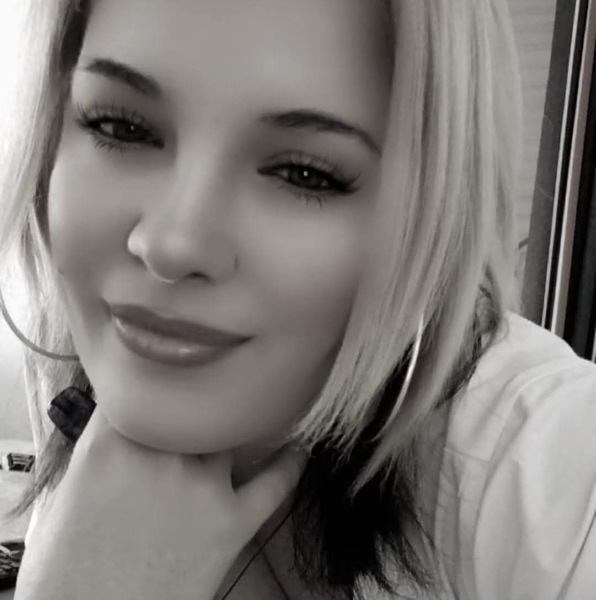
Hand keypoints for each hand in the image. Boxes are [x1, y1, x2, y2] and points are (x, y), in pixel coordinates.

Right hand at [15, 402, 307, 599]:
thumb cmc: (68, 567)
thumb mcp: (72, 490)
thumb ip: (106, 444)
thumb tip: (134, 418)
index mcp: (112, 445)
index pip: (145, 387)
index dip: (158, 382)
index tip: (167, 381)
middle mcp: (161, 456)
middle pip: (193, 407)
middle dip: (194, 406)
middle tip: (202, 401)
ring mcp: (200, 488)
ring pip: (232, 433)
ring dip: (235, 427)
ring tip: (249, 412)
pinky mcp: (231, 523)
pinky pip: (274, 484)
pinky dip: (289, 465)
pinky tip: (297, 450)